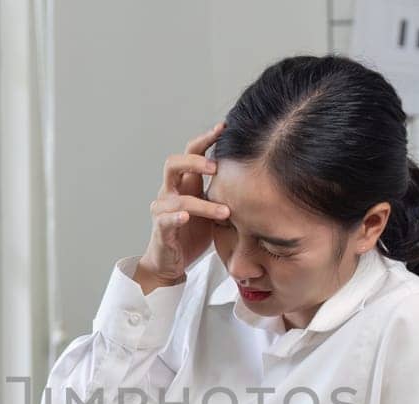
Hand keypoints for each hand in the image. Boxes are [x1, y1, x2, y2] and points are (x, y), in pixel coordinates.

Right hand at [137, 121, 229, 292]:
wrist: (170, 261)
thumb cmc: (192, 233)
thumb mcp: (212, 207)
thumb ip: (224, 191)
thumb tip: (257, 175)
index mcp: (184, 183)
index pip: (191, 152)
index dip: (205, 138)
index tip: (224, 127)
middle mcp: (169, 191)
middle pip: (173, 163)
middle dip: (194, 161)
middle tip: (215, 167)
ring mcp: (162, 210)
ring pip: (178, 198)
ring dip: (203, 204)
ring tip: (225, 212)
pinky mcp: (160, 229)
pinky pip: (166, 219)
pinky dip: (176, 216)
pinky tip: (187, 216)